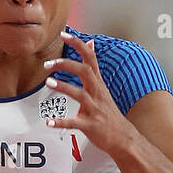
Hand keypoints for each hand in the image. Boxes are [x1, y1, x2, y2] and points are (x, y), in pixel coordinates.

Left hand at [42, 30, 130, 156]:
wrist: (123, 137)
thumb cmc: (109, 112)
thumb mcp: (102, 86)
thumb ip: (93, 66)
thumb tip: (90, 42)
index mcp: (98, 83)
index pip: (90, 57)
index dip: (78, 44)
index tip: (64, 34)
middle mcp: (97, 93)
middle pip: (85, 72)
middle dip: (66, 65)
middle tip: (49, 64)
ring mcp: (94, 109)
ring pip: (80, 95)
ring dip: (64, 87)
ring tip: (49, 83)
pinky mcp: (90, 126)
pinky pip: (74, 123)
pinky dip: (61, 122)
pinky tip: (49, 122)